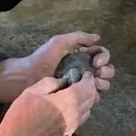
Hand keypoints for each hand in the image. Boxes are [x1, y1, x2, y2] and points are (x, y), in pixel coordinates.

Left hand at [0, 33, 114, 103]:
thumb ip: (79, 37)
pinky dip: (94, 96)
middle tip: (97, 74)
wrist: (28, 77)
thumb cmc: (43, 58)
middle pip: (106, 70)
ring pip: (102, 85)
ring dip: (103, 84)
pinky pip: (92, 98)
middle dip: (107, 72)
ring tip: (93, 84)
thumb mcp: (59, 42)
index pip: (101, 54)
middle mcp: (84, 69)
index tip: (97, 62)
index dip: (104, 57)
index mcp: (82, 55)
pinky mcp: (76, 97)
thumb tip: (98, 37)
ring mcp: (81, 85)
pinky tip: (87, 94)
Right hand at [0, 74, 99, 135]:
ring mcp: (72, 128)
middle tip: (85, 82)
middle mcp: (74, 115)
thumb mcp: (32, 91)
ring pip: (87, 112)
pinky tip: (70, 109)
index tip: (86, 74)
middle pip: (91, 100)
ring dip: (86, 101)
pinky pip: (79, 121)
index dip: (88, 79)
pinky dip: (80, 112)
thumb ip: (51, 83)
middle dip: (90, 89)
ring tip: (78, 95)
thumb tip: (63, 81)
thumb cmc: (21, 114)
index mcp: (66, 102)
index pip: (87, 88)